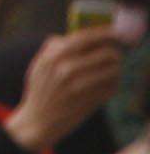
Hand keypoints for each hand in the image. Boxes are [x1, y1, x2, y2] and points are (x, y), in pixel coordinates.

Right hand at [12, 28, 127, 151]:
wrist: (38, 121)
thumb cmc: (41, 90)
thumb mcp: (39, 65)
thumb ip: (53, 47)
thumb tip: (74, 34)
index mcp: (53, 56)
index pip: (85, 37)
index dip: (105, 33)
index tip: (116, 32)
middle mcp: (66, 69)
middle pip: (107, 53)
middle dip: (115, 53)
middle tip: (115, 55)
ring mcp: (79, 86)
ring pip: (114, 70)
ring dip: (115, 70)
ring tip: (109, 72)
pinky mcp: (90, 101)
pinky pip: (112, 86)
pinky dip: (112, 84)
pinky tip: (103, 86)